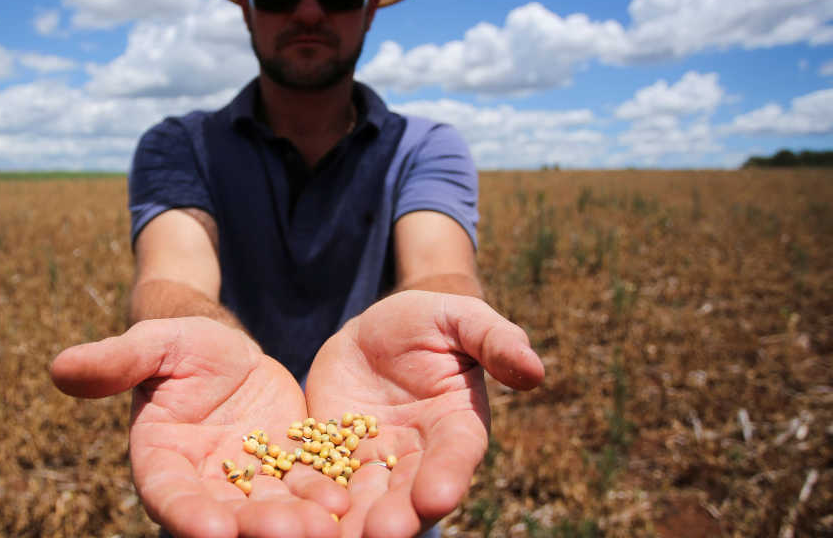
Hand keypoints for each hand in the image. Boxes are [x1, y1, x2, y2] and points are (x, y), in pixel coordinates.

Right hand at [51, 317, 348, 537]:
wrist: (227, 350)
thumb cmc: (181, 344)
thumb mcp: (154, 344)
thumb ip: (115, 360)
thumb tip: (59, 368)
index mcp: (161, 461)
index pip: (170, 496)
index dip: (189, 515)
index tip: (213, 530)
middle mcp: (205, 485)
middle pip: (228, 515)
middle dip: (257, 527)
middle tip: (290, 534)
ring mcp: (250, 483)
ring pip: (272, 509)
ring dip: (298, 521)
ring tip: (328, 523)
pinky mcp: (290, 471)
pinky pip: (308, 489)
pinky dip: (325, 498)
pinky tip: (349, 501)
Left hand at [303, 291, 543, 536]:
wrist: (375, 328)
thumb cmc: (429, 319)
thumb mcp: (460, 317)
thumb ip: (494, 339)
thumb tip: (536, 371)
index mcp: (457, 424)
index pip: (457, 455)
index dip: (449, 476)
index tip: (439, 497)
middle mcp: (419, 454)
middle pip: (410, 492)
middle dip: (398, 515)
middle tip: (382, 535)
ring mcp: (374, 460)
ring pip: (366, 498)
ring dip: (355, 521)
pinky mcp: (332, 456)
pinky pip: (322, 481)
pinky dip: (313, 501)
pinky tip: (297, 516)